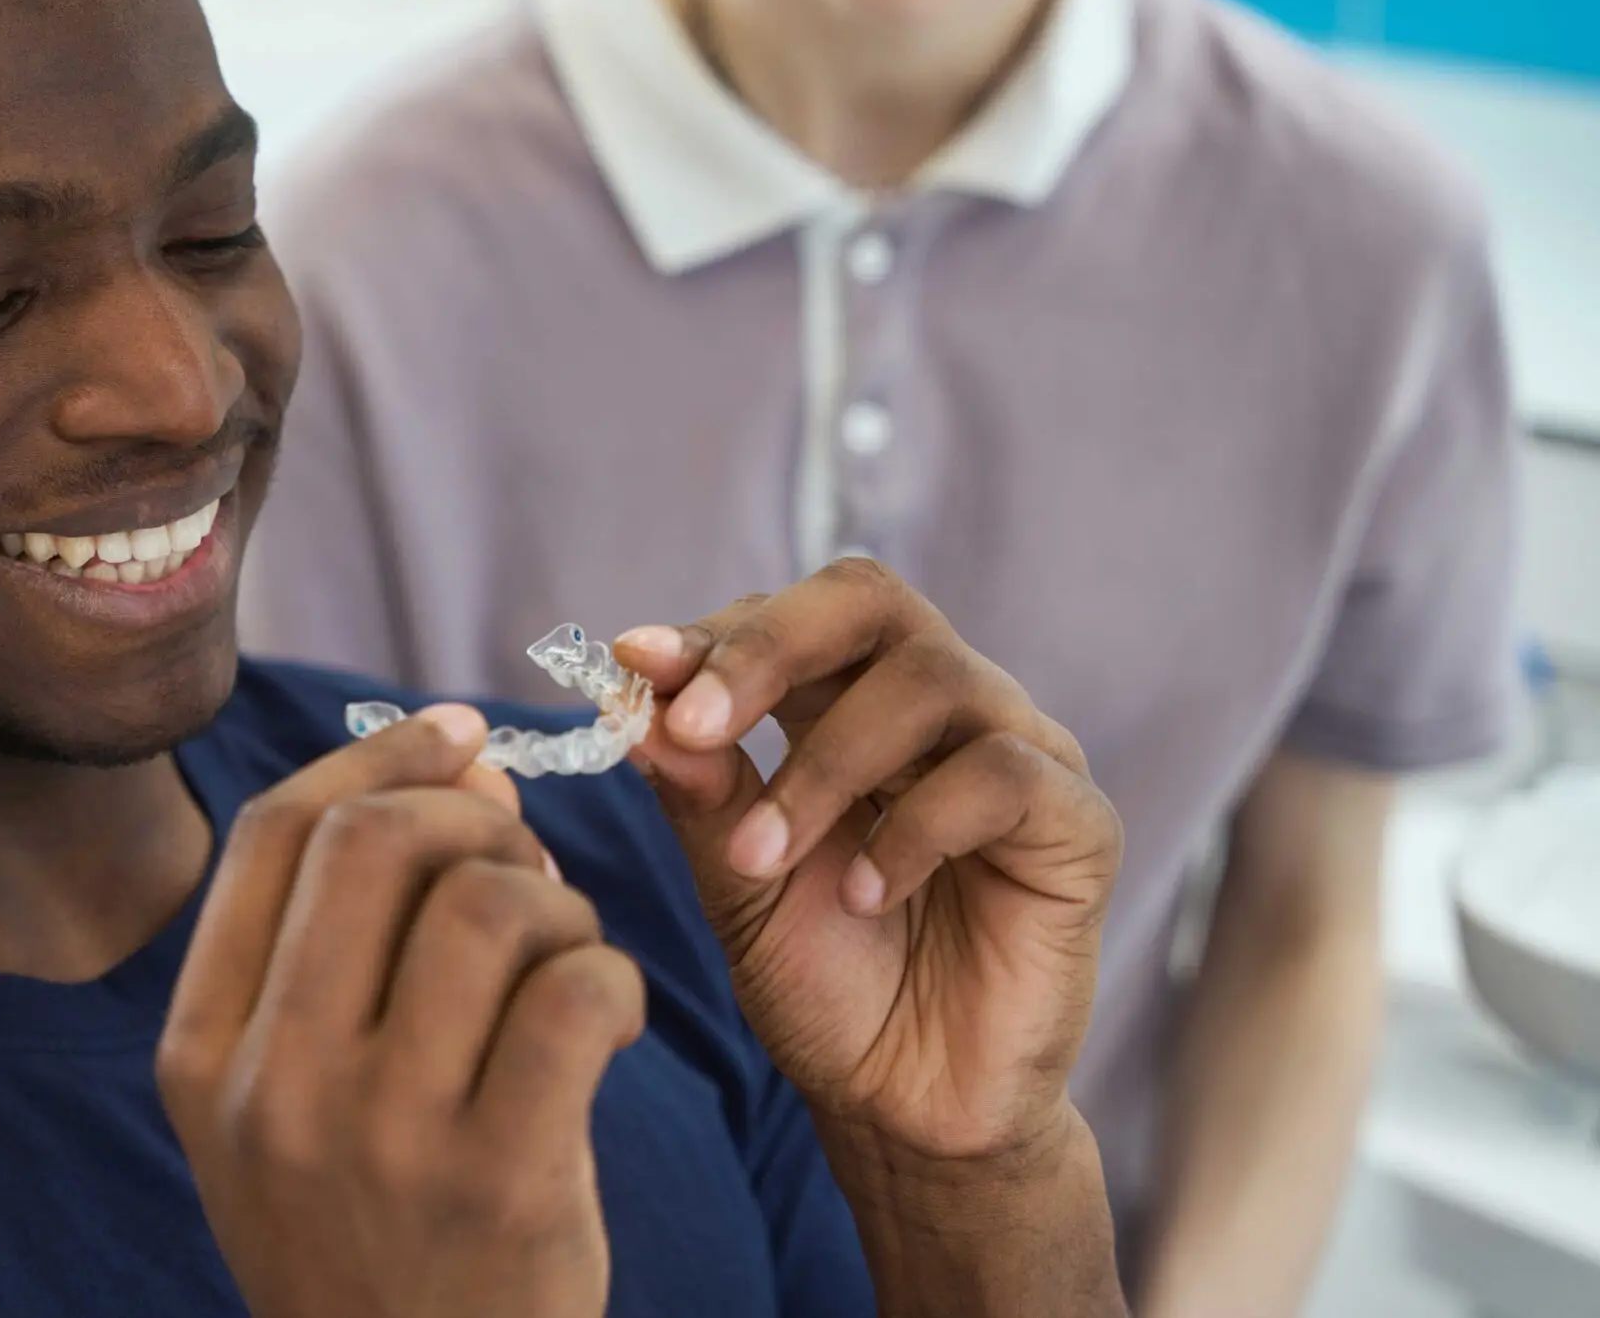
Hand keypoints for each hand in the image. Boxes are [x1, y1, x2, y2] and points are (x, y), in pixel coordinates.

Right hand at [157, 706, 645, 1317]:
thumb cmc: (373, 1235)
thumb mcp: (301, 1100)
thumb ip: (355, 935)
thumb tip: (463, 762)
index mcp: (203, 1053)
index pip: (273, 832)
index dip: (376, 756)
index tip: (456, 740)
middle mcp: (275, 1086)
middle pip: (375, 843)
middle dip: (477, 818)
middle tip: (524, 862)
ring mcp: (383, 1139)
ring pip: (488, 906)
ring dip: (556, 900)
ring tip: (568, 954)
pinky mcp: (500, 1184)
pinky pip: (575, 992)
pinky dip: (613, 976)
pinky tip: (610, 1018)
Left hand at [614, 560, 1121, 1163]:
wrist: (907, 1107)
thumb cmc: (826, 983)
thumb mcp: (738, 886)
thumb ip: (700, 793)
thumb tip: (636, 699)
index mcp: (848, 703)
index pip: (789, 616)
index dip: (712, 633)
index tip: (632, 663)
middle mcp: (937, 708)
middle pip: (868, 600)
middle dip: (769, 648)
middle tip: (696, 720)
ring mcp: (1016, 753)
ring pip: (931, 679)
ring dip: (825, 765)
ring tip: (766, 857)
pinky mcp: (1077, 823)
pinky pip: (1002, 773)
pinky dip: (915, 829)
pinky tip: (865, 896)